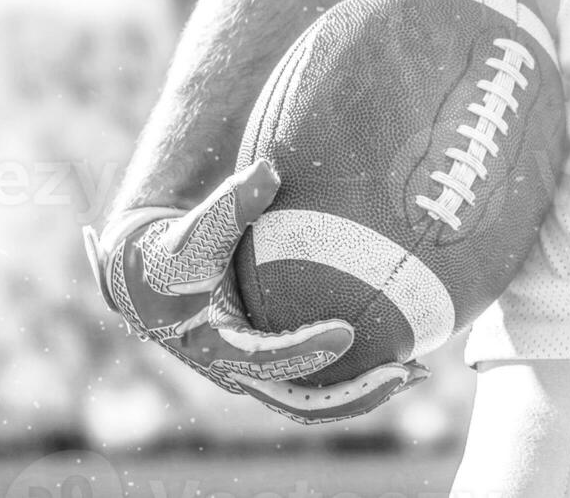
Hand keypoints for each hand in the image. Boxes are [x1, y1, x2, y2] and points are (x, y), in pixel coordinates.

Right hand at [85, 159, 423, 422]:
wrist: (152, 281)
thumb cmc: (172, 252)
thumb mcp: (195, 229)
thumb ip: (231, 203)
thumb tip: (268, 168)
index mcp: (216, 346)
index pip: (265, 359)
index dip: (304, 351)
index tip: (346, 333)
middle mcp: (239, 373)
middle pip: (301, 402)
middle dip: (355, 394)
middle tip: (403, 372)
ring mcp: (259, 375)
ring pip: (316, 400)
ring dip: (365, 391)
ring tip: (416, 370)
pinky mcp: (275, 367)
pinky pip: (319, 382)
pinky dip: (356, 374)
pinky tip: (399, 350)